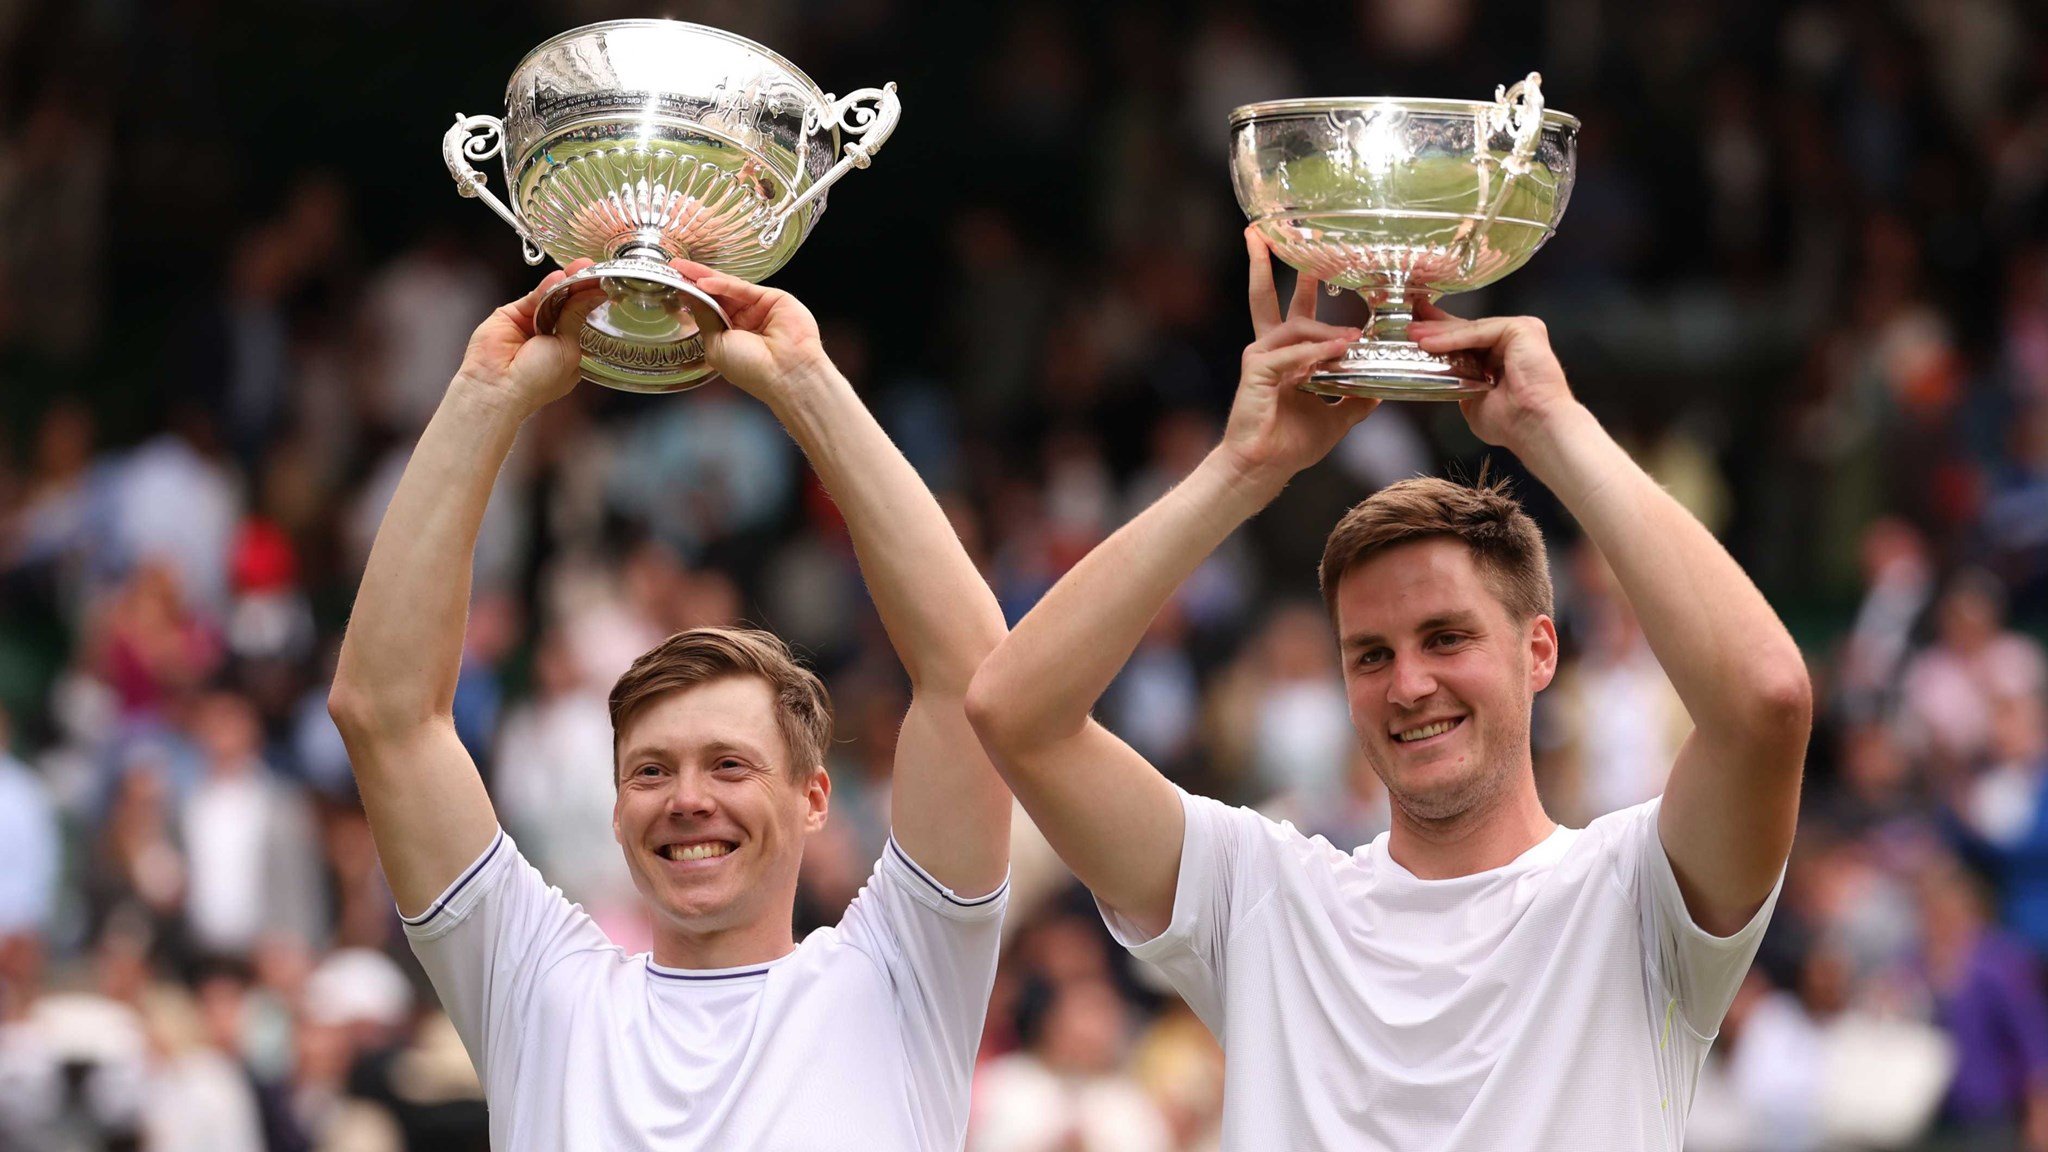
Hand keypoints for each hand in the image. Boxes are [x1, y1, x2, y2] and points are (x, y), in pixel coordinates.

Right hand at [454, 259, 603, 416]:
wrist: (499, 387)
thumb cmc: (535, 382)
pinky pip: (533, 297)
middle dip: (579, 286)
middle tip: (592, 269)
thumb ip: (575, 317)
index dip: (591, 301)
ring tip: (580, 269)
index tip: (603, 284)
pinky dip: (545, 287)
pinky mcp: (512, 314)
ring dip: (565, 283)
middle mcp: (549, 336)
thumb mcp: (567, 349)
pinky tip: (558, 279)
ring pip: (550, 297)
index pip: (581, 319)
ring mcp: (530, 323)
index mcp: (567, 351)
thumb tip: (594, 295)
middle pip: (567, 304)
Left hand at [669, 258, 831, 401]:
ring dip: (705, 278)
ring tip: (683, 269)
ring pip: (728, 288)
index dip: (691, 297)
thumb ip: (705, 318)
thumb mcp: (717, 345)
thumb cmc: (753, 370)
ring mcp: (758, 308)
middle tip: (675, 268)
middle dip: (694, 282)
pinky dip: (722, 283)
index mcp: (731, 336)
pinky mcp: (772, 298)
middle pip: (717, 295)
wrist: (786, 374)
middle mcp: (745, 321)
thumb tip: (689, 297)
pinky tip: (704, 282)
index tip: (672, 284)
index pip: (708, 309)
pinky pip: (742, 288)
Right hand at [1216, 229, 1375, 486]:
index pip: (1294, 308)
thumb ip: (1357, 398)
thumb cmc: (1290, 444)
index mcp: (1286, 354)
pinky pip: (1293, 355)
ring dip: (1326, 330)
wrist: (1264, 468)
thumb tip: (1383, 388)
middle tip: (1275, 230)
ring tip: (1353, 338)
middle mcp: (1269, 347)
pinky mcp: (1256, 371)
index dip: (1305, 282)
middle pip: (1267, 295)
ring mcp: (1260, 356)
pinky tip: (1336, 355)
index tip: (1316, 255)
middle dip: (1269, 261)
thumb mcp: (1337, 417)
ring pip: (1296, 327)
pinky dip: (1316, 355)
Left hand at [1409, 303, 1580, 452]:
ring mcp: (1519, 331)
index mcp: (1502, 356)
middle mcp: (1513, 341)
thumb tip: (1440, 381)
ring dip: (1438, 333)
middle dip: (1434, 328)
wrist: (1533, 428)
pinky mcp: (1522, 328)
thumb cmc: (1511, 423)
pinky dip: (1452, 338)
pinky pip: (1479, 331)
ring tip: (1411, 335)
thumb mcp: (1472, 400)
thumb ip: (1458, 385)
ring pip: (1470, 329)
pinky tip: (1430, 343)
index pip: (1466, 341)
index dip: (1439, 336)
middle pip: (1466, 331)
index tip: (1413, 332)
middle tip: (1407, 325)